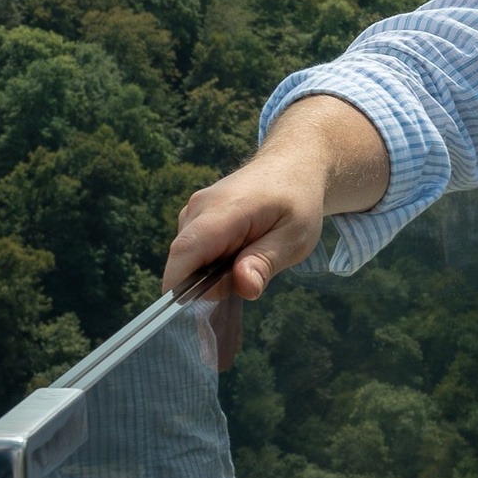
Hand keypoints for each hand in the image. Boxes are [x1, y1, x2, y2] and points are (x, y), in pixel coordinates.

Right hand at [160, 93, 388, 304]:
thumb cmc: (297, 202)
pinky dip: (213, 261)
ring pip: (189, 259)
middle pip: (185, 261)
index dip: (181, 285)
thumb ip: (266, 262)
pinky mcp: (193, 217)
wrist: (291, 167)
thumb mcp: (295, 238)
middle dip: (208, 283)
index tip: (195, 309)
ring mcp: (193, 211)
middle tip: (251, 276)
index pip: (186, 252)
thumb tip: (242, 286)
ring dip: (213, 272)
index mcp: (224, 211)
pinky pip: (194, 251)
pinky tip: (241, 250)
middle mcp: (198, 208)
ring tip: (251, 256)